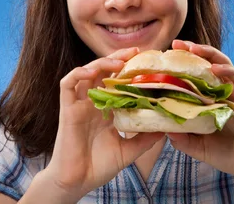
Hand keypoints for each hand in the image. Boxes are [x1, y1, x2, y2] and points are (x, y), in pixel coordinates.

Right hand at [43, 47, 163, 200]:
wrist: (77, 182)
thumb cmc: (99, 166)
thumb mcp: (129, 151)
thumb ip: (145, 139)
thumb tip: (166, 128)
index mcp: (107, 109)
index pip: (119, 81)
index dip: (130, 69)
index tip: (148, 61)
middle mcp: (93, 102)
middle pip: (104, 70)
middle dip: (119, 58)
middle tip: (137, 52)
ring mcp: (79, 104)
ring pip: (87, 71)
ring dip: (102, 62)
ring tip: (119, 61)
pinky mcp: (67, 108)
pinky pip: (68, 83)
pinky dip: (79, 73)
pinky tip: (92, 71)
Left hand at [168, 40, 233, 180]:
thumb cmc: (226, 154)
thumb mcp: (196, 146)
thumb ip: (181, 137)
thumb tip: (162, 128)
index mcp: (209, 97)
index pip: (195, 73)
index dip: (181, 63)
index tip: (165, 55)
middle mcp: (222, 90)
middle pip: (207, 62)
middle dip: (193, 50)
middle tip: (176, 44)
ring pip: (222, 63)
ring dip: (208, 53)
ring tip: (193, 48)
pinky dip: (228, 70)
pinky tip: (216, 68)